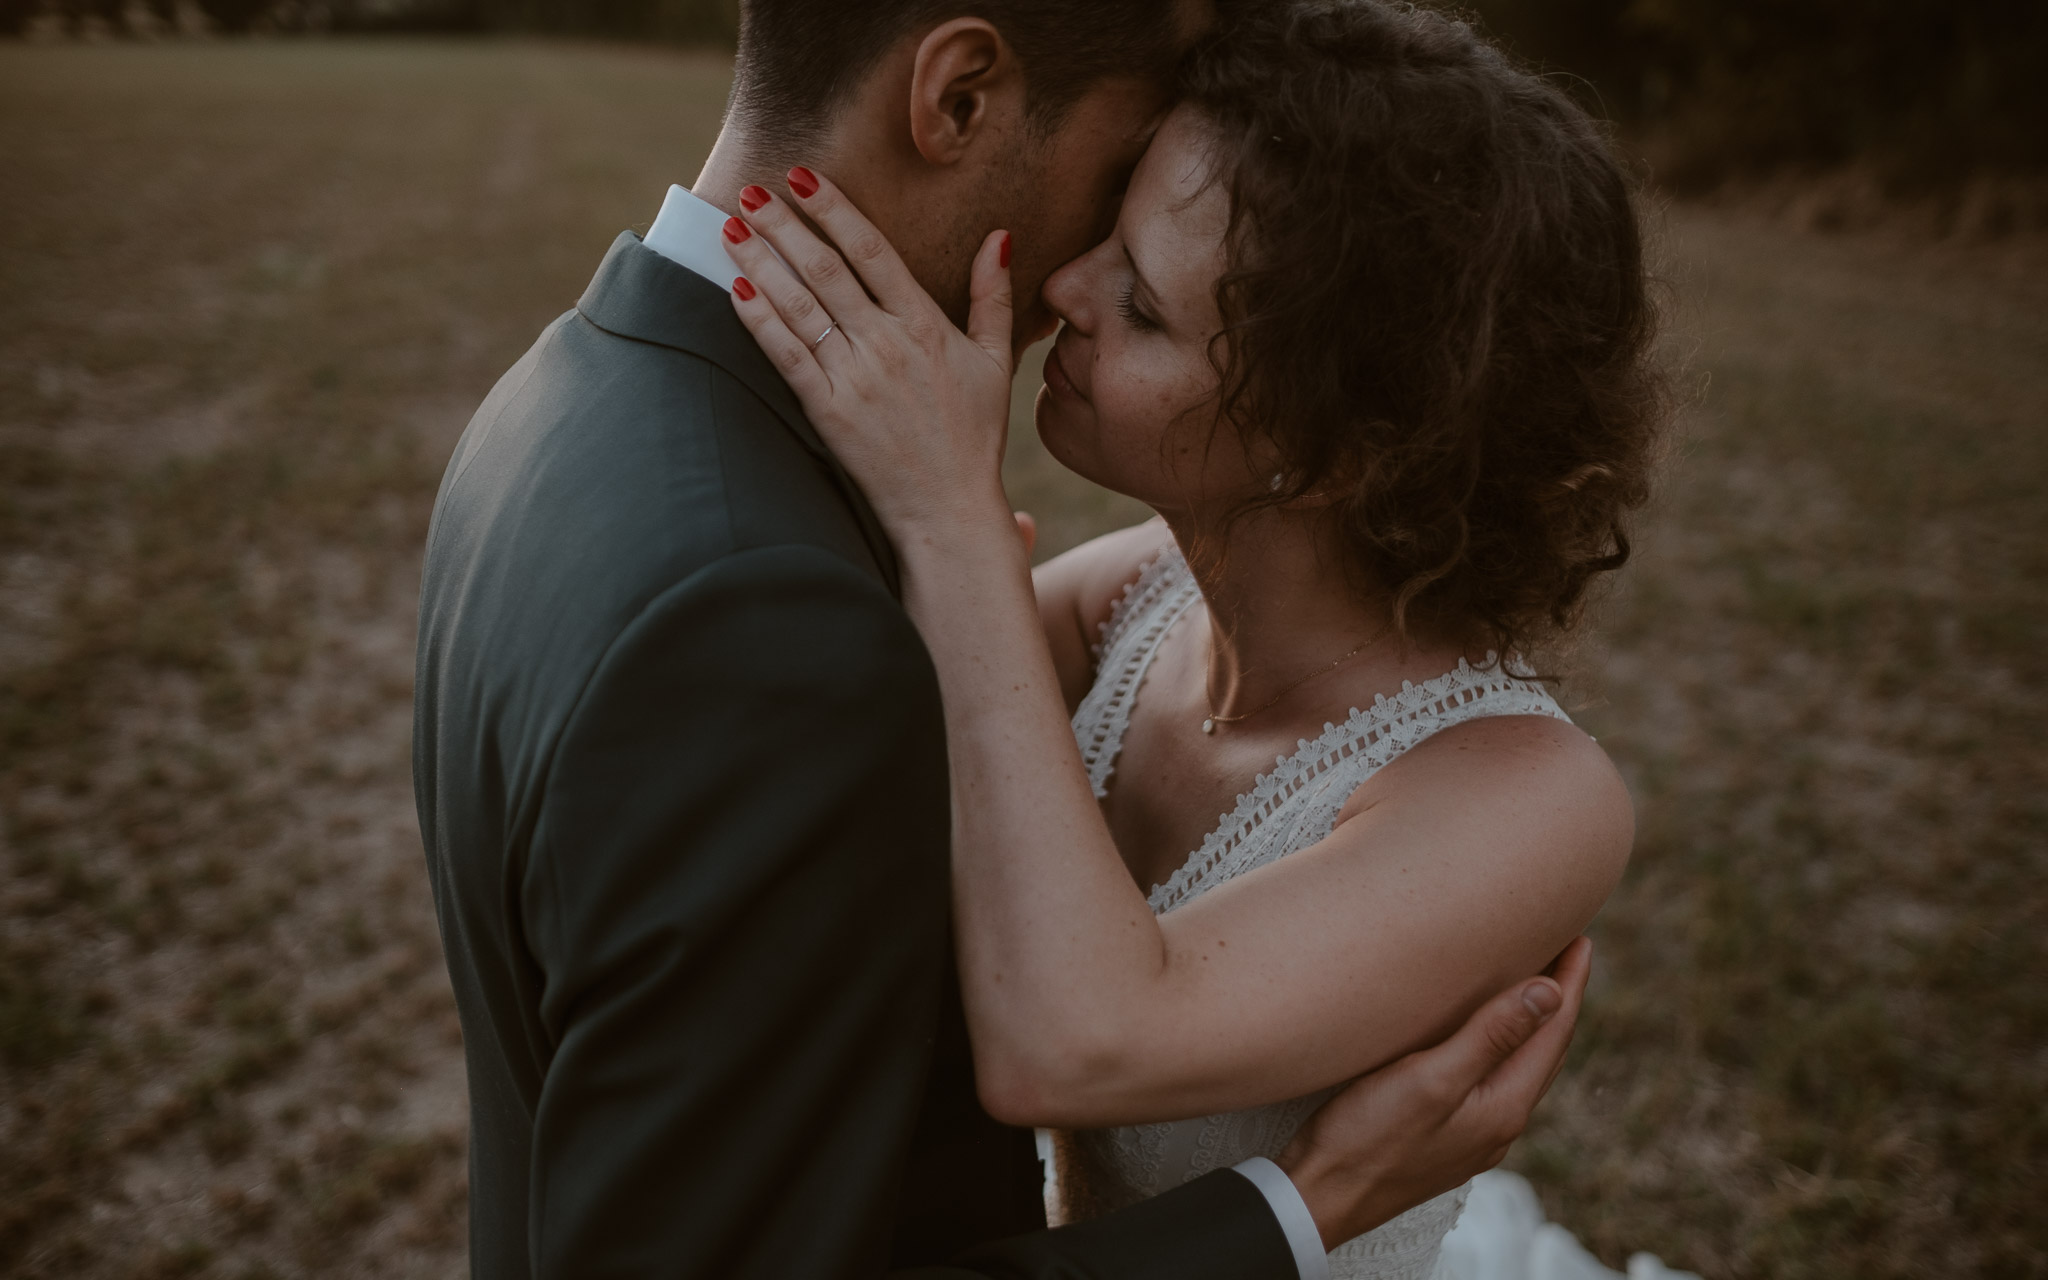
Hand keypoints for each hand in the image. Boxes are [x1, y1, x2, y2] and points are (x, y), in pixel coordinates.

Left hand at [723, 168, 1017, 538]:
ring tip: (731, 229)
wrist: (948, 507)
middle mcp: (886, 343)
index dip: (834, 209)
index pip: (872, 250)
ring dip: (761, 263)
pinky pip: (786, 355)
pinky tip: (736, 290)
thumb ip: (992, 296)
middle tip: (753, 192)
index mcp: (924, 324)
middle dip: (784, 226)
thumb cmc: (973, 436)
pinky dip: (760, 320)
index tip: (803, 177)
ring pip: (800, 305)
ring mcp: (854, 377)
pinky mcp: (828, 411)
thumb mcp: (994, 360)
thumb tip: (999, 236)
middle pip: (826, 269)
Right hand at [1276, 937, 1592, 1247]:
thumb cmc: (1368, 1138)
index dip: (1569, 983)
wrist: (1321, 1196)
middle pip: (1543, 1050)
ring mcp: (1473, 1133)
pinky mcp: (1445, 1134)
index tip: (1581, 937)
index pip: (1553, 1033)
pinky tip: (1480, 1034)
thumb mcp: (1431, 1078)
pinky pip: (1490, 1078)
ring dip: (1530, 1023)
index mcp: (1504, 1107)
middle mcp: (1498, 1123)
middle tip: (1563, 948)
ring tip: (1531, 982)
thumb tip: (1550, 993)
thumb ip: (1490, 1036)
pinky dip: (1499, 1044)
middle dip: (1557, 999)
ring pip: (1518, 1065)